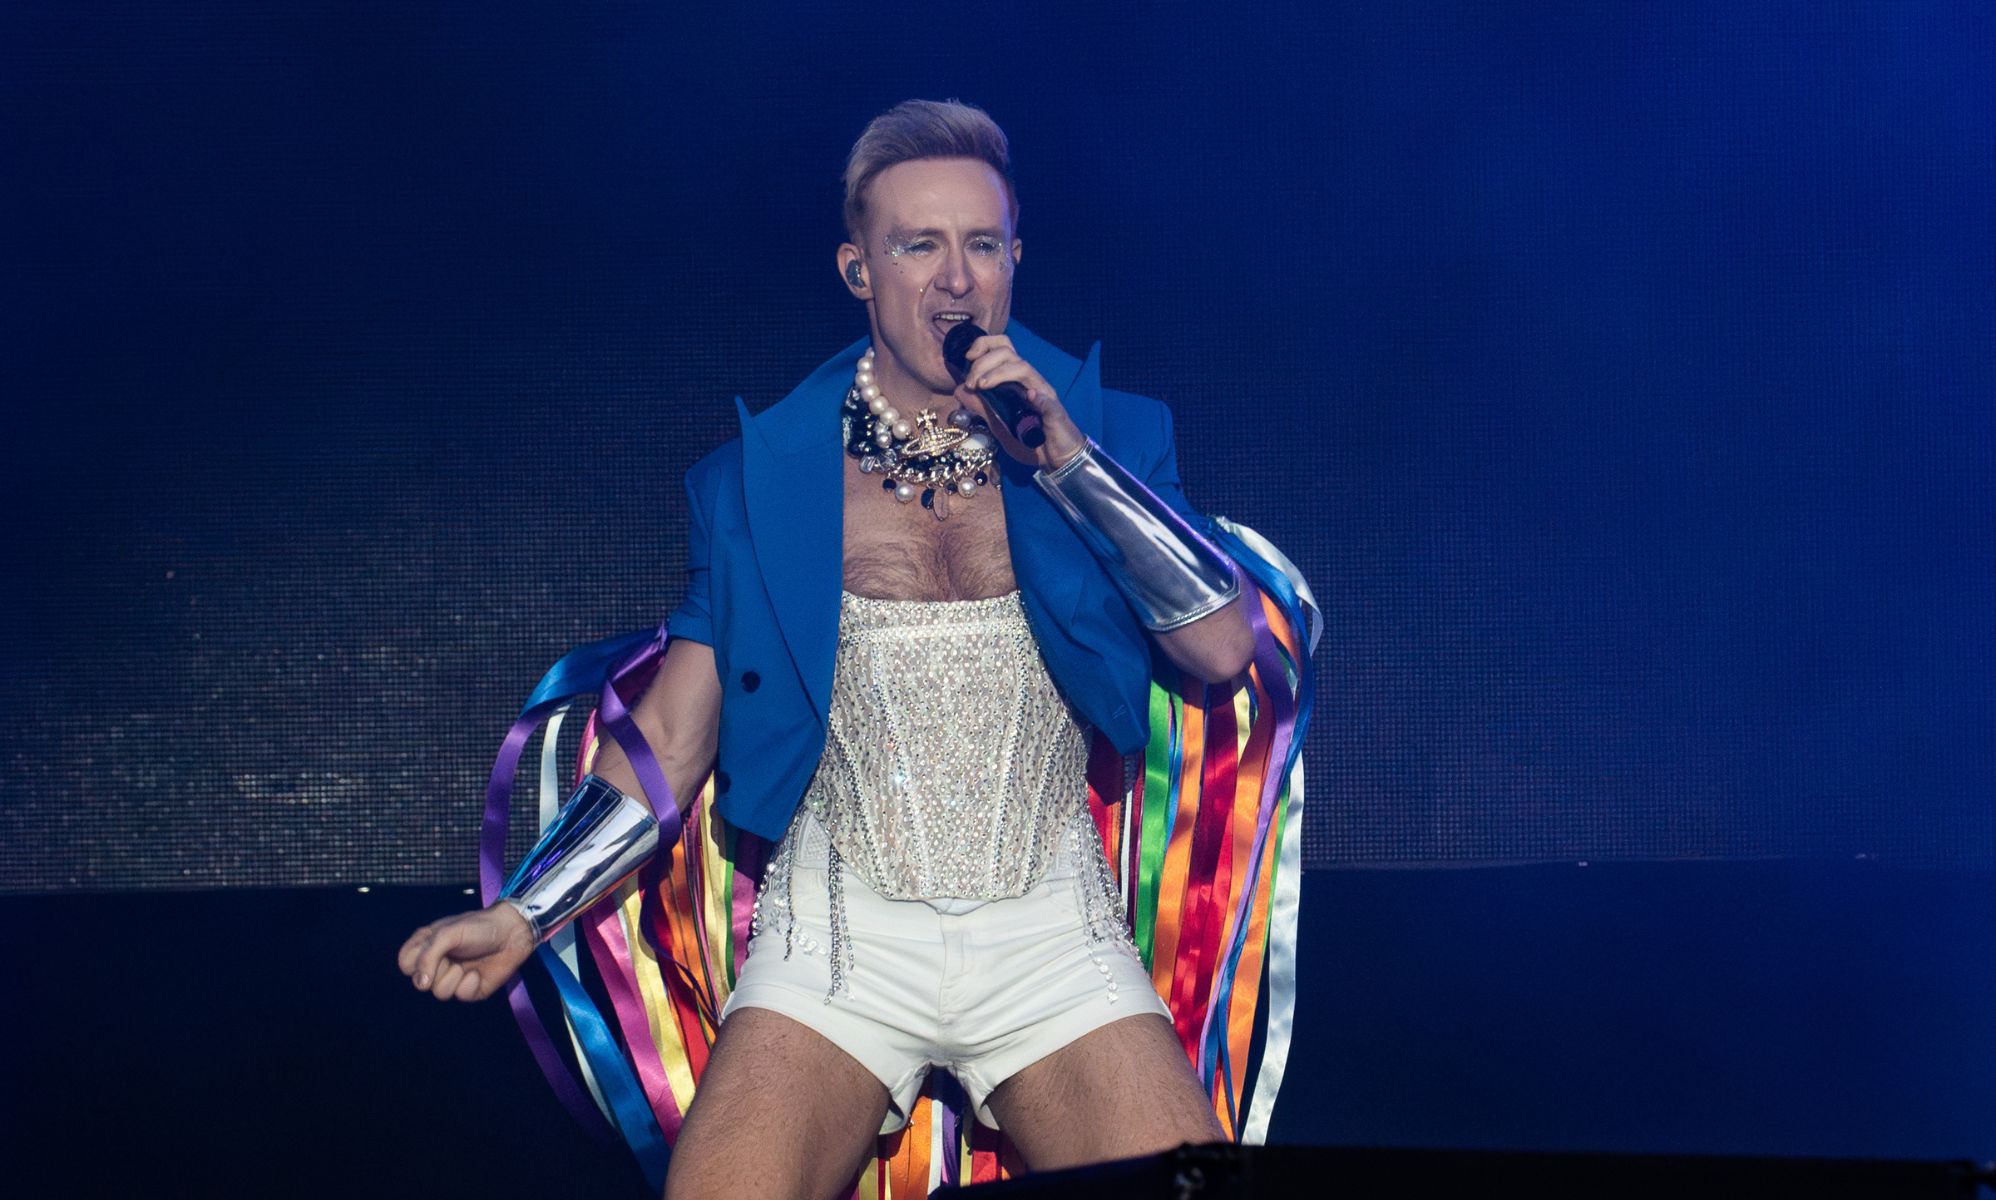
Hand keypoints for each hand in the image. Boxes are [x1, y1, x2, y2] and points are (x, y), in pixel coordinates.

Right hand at [397, 903, 536, 1001]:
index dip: (414, 962)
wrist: (512, 932)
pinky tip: (477, 973)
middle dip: (435, 970)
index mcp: (428, 946)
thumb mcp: (449, 933)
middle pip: (419, 982)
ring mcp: (454, 978)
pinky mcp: (471, 990)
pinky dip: (469, 984)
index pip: (405, 963)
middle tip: (450, 956)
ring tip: (464, 966)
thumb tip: (421, 983)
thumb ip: (428, 955)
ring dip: (452, 978)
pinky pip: (460, 996)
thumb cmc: (479, 927)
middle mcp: (438, 964)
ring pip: (439, 993)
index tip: (430, 950)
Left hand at [953, 333, 1086, 470]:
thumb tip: (959, 390)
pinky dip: (1038, 398)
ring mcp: (1044, 395)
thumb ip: (981, 407)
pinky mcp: (1056, 412)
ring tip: (982, 386)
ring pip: (1023, 368)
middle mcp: (1029, 381)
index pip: (1002, 349)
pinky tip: (1029, 397)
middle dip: (983, 362)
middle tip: (971, 383)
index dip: (984, 345)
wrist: (1056, 458)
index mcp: (1015, 381)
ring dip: (999, 373)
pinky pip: (1048, 401)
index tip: (967, 357)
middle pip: (1008, 352)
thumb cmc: (1029, 440)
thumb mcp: (998, 423)